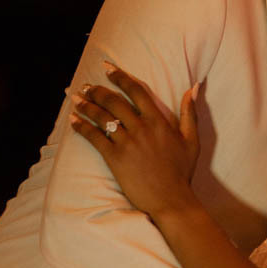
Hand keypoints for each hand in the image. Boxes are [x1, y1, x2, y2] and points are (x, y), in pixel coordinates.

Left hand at [71, 67, 199, 217]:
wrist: (171, 200)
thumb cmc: (182, 172)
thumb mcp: (192, 140)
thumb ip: (190, 112)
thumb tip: (193, 88)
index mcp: (159, 121)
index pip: (136, 91)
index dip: (120, 77)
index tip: (107, 67)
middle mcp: (141, 128)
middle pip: (114, 101)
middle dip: (97, 90)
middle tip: (86, 86)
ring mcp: (127, 143)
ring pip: (102, 118)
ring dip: (86, 106)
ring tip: (76, 99)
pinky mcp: (115, 158)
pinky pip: (95, 138)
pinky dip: (82, 127)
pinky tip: (73, 121)